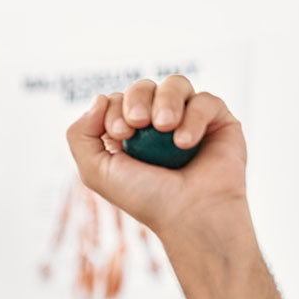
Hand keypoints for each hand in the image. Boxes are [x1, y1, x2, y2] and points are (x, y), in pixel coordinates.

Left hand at [65, 76, 247, 239]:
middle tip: (139, 124)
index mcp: (128, 135)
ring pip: (175, 84)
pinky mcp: (219, 121)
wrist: (189, 214)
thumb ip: (79, 135)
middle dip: (137, 98)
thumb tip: (99, 97)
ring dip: (166, 100)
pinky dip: (194, 117)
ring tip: (164, 127)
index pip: (116, 100)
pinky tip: (185, 144)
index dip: (115, 108)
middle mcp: (157, 125)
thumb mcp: (95, 171)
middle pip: (143, 87)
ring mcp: (188, 120)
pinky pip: (206, 99)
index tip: (120, 132)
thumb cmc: (145, 197)